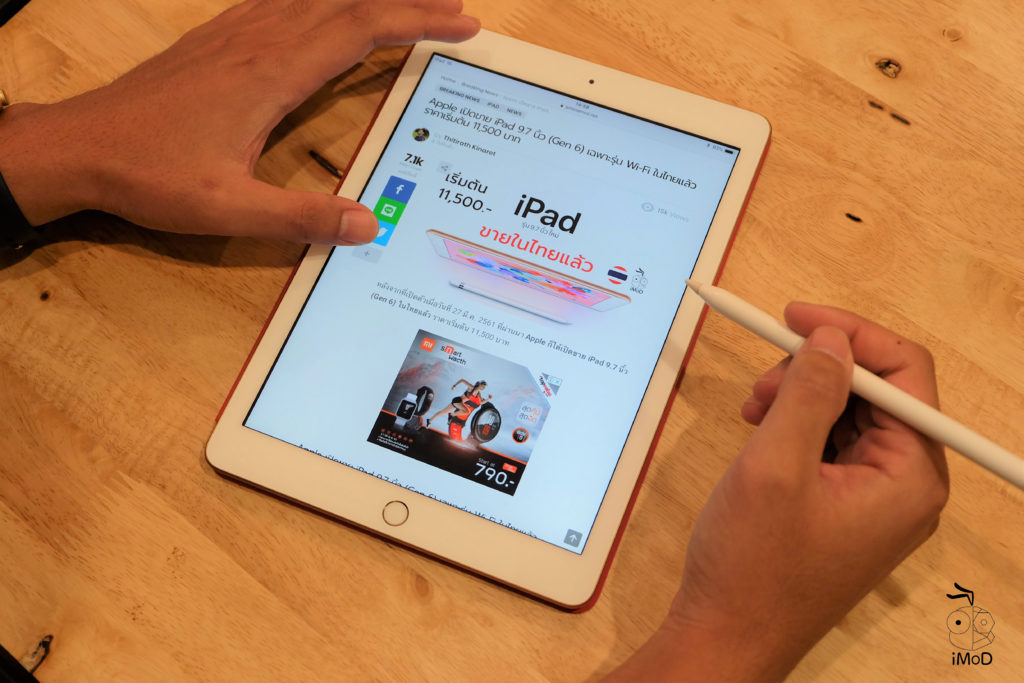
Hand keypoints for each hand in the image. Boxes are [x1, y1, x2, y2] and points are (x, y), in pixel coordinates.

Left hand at [0, 0, 478, 243]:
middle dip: (407, 1)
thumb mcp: (228, 209)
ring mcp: (235, 34)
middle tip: (455, 7)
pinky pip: (284, 3)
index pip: (360, 30)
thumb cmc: (150, 174)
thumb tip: (367, 226)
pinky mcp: (217, 40)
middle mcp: (258, 41)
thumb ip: (300, 216)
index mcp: (271, 74)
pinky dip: (323, 2)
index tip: (461, 23)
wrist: (80, 146)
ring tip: (406, 4)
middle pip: (347, 2)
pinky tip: (325, 10)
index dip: (417, 21)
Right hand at [608, 303, 948, 680]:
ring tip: (752, 413)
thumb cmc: (752, 565)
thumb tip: (831, 339)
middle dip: (816, 372)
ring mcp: (876, 499)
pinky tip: (760, 432)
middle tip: (760, 383)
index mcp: (910, 477)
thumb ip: (809, 392)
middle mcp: (905, 486)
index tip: (793, 318)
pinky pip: (833, 444)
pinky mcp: (847, 507)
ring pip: (850, 413)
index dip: (849, 335)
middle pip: (878, 391)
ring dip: (801, 397)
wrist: (726, 633)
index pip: (905, 374)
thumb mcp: (776, 465)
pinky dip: (796, 426)